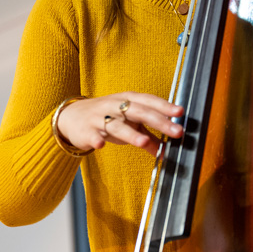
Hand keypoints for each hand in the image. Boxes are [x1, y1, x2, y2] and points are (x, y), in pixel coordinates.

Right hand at [57, 93, 183, 157]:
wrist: (72, 117)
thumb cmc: (106, 118)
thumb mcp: (128, 124)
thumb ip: (147, 136)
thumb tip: (166, 151)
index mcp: (128, 100)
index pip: (149, 101)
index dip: (165, 106)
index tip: (180, 112)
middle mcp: (115, 106)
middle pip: (139, 112)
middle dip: (159, 121)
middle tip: (177, 132)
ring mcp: (100, 117)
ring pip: (117, 125)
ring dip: (131, 133)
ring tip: (144, 142)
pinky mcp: (87, 131)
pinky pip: (93, 135)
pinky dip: (97, 139)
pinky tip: (101, 145)